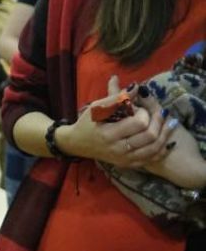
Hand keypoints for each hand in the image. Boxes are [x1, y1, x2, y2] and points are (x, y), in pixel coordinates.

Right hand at [58, 76, 173, 167]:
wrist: (79, 144)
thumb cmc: (88, 122)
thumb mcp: (97, 107)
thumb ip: (117, 97)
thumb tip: (137, 86)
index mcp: (109, 134)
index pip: (138, 123)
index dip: (143, 113)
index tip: (139, 108)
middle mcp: (118, 149)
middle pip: (150, 136)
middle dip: (158, 121)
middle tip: (159, 112)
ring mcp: (125, 159)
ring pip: (155, 148)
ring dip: (165, 134)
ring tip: (170, 122)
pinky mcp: (130, 164)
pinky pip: (153, 158)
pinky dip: (162, 148)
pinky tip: (166, 137)